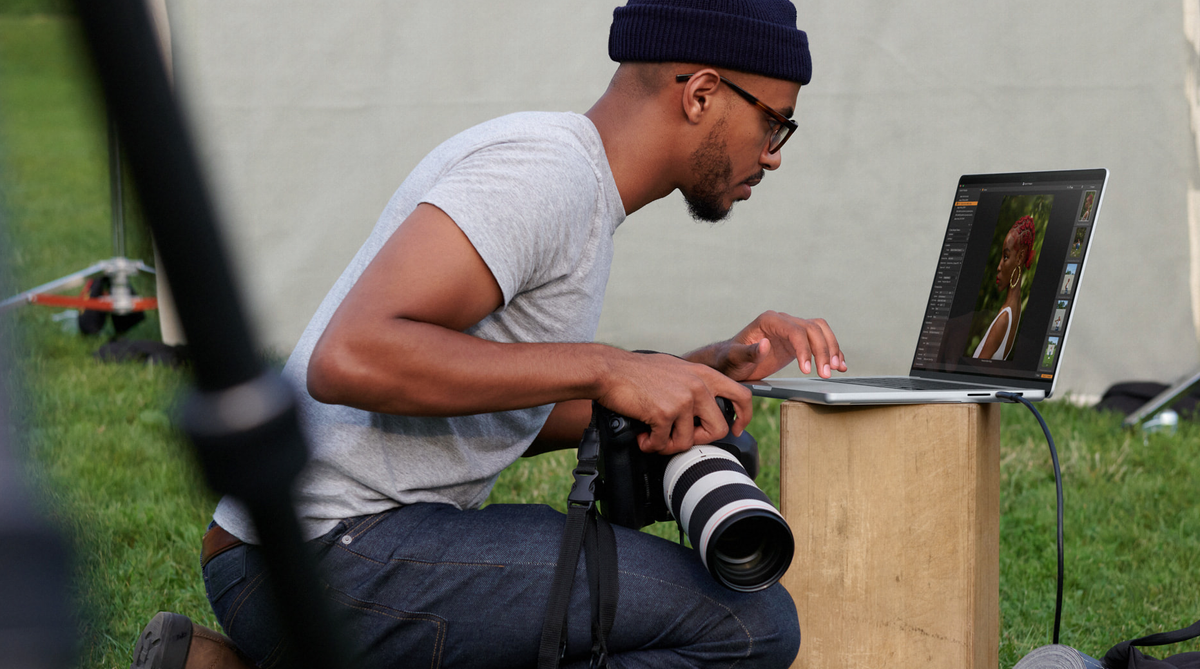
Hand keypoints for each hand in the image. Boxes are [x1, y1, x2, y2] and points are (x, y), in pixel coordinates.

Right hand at [595, 351, 752, 455]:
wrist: (609, 370)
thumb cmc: (637, 372)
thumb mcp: (676, 370)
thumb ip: (694, 386)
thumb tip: (703, 412)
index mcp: (703, 374)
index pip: (742, 395)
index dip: (744, 417)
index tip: (735, 429)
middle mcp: (698, 386)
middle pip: (718, 429)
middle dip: (697, 440)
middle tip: (677, 436)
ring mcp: (682, 399)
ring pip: (687, 442)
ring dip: (667, 445)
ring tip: (653, 436)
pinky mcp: (665, 412)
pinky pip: (663, 443)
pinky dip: (650, 445)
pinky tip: (642, 436)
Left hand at [689, 310, 846, 380]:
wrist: (729, 363)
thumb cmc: (729, 360)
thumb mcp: (735, 358)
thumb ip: (749, 352)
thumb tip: (765, 344)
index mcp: (768, 320)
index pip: (795, 330)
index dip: (804, 349)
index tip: (807, 370)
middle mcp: (782, 321)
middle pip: (812, 329)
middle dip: (822, 351)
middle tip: (825, 374)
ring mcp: (791, 330)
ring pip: (820, 331)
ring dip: (831, 349)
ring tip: (836, 369)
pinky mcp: (797, 341)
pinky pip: (819, 340)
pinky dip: (831, 351)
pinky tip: (839, 365)